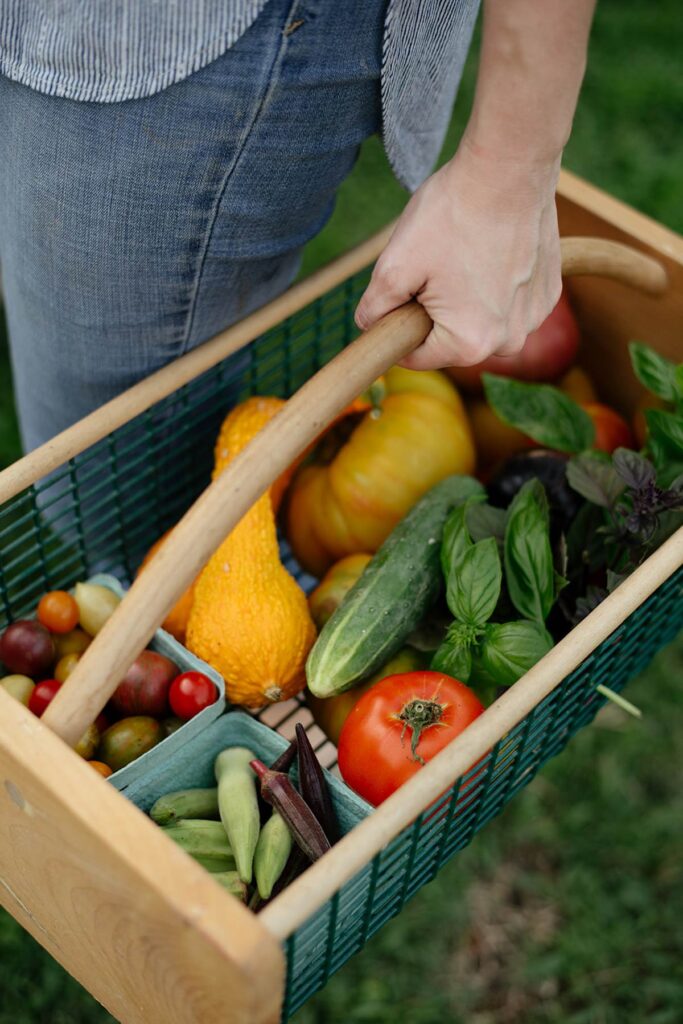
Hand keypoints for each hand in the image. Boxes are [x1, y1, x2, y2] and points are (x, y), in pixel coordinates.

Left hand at [355, 140, 562, 370]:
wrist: (509, 168)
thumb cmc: (452, 215)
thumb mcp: (395, 264)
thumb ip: (375, 307)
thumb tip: (368, 324)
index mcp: (469, 345)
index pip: (418, 356)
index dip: (399, 326)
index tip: (399, 295)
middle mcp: (509, 342)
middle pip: (451, 340)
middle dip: (435, 312)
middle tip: (432, 266)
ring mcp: (533, 319)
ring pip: (481, 322)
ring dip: (466, 299)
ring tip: (462, 255)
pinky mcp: (548, 294)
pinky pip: (509, 303)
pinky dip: (496, 284)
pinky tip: (490, 250)